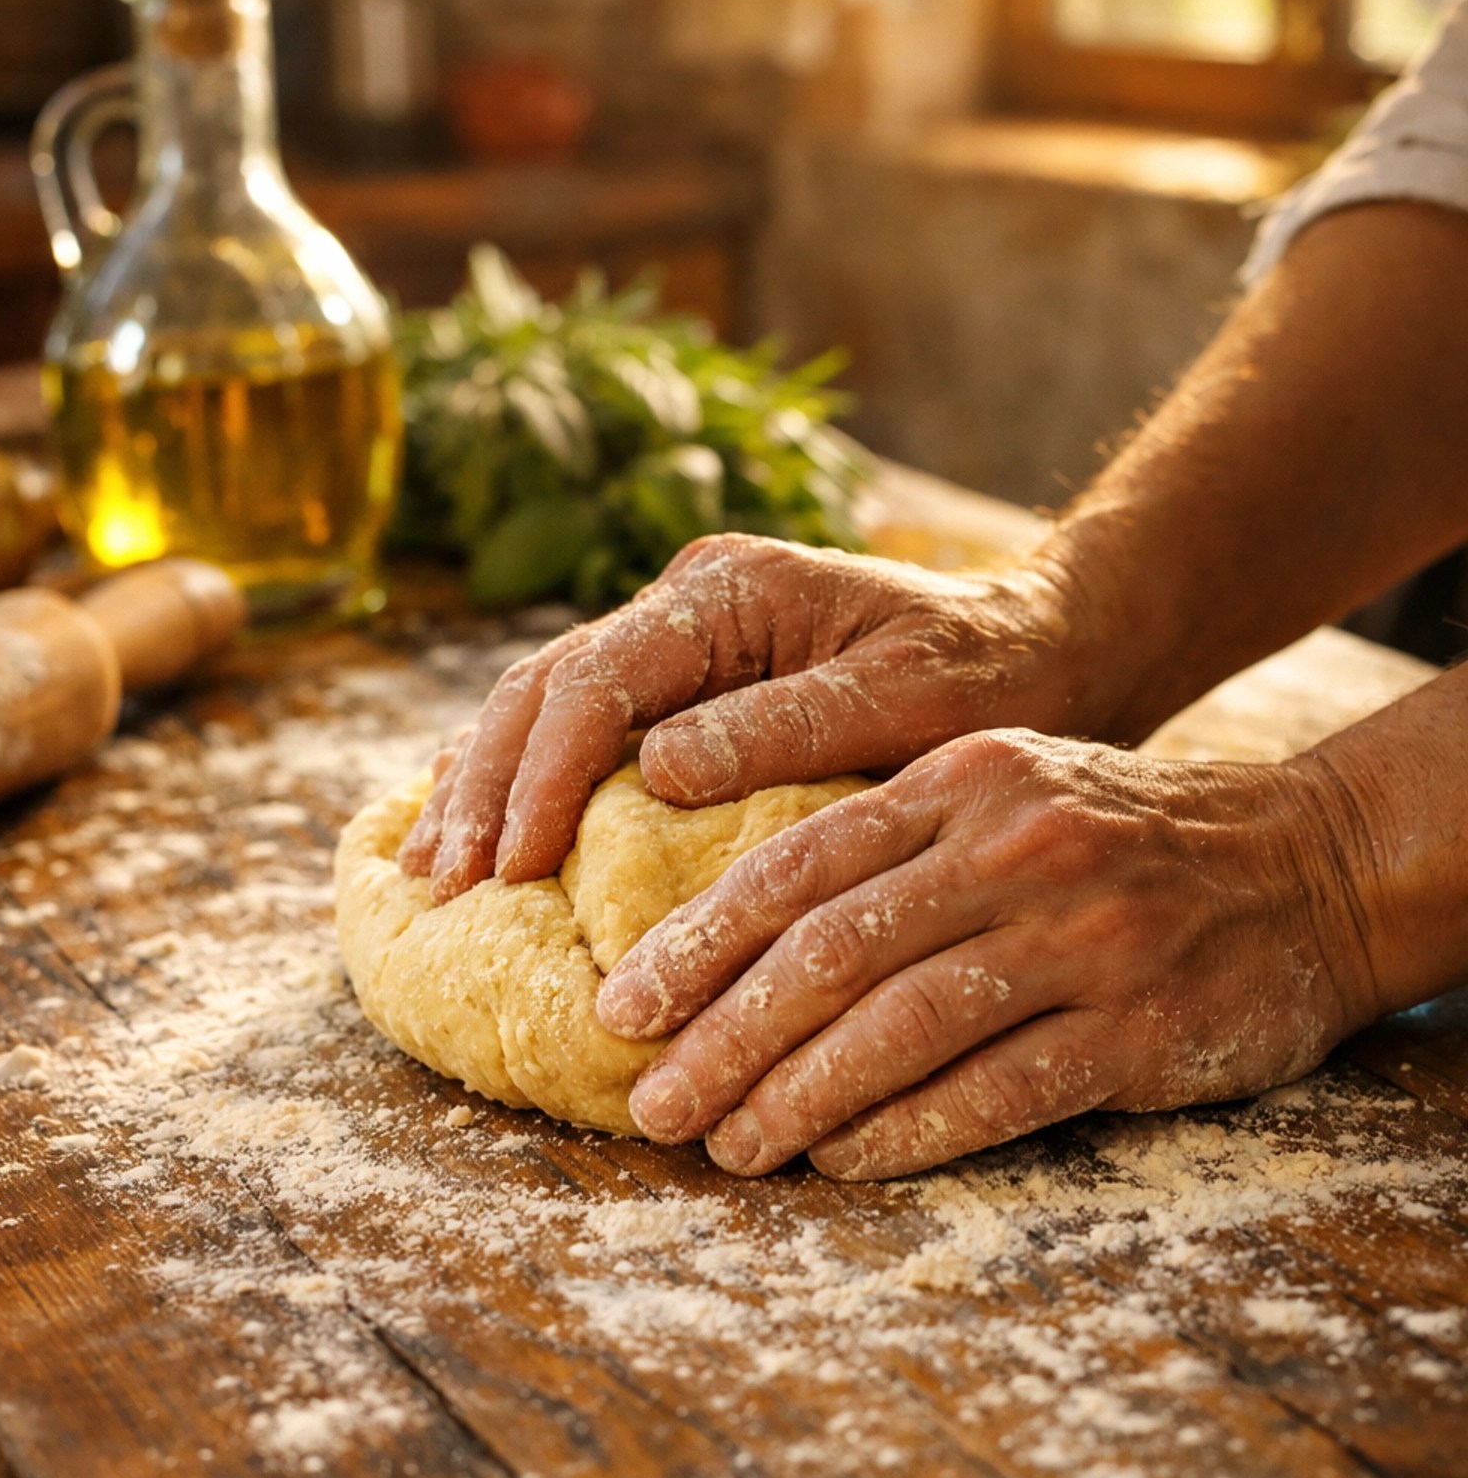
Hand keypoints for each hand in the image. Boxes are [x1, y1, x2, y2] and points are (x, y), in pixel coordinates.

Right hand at [400, 534, 1080, 898]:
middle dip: (486, 784)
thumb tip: (654, 769)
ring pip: (544, 702)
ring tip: (432, 874)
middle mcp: (691, 600)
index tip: (511, 865)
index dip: (541, 774)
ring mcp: (682, 638)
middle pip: (546, 685)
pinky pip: (578, 725)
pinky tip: (482, 834)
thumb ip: (788, 726)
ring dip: (484, 785)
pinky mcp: (685, 683)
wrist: (1044, 650)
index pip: (599, 679)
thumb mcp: (910, 702)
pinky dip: (523, 780)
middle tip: (443, 886)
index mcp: (732, 590)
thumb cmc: (992, 681)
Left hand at [594, 731, 1379, 1178]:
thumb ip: (891, 843)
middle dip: (721, 1037)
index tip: (620, 1006)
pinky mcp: (1138, 1028)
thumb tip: (734, 942)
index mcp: (961, 779)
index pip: (796, 862)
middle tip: (649, 1104)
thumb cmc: (1120, 842)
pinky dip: (906, 1133)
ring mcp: (1081, 939)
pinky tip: (843, 1164)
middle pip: (830, 952)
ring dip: (797, 1099)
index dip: (696, 943)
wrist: (1308, 866)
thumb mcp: (1006, 793)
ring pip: (901, 1027)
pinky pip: (997, 1092)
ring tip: (729, 1147)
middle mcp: (1011, 849)